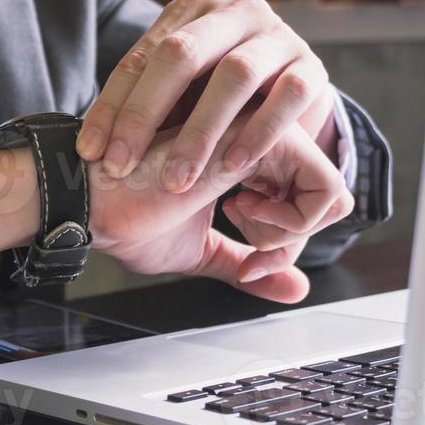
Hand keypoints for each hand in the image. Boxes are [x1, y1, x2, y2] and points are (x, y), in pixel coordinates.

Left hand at [78, 0, 334, 194]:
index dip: (112, 107)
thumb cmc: (216, 99)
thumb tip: (85, 149)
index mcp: (192, 10)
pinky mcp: (311, 68)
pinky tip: (233, 167)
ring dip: (200, 132)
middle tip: (122, 166)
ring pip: (235, 75)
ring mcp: (278, 37)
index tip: (91, 153)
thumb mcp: (175, 98)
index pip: (142, 56)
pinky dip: (258, 132)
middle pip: (181, 56)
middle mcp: (235, 13)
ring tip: (175, 181)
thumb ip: (138, 108)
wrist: (286, 97)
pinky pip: (287, 96)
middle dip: (145, 115)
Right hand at [90, 117, 351, 300]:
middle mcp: (261, 140)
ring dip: (287, 235)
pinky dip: (293, 226)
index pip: (305, 203)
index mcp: (248, 158)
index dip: (283, 247)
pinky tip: (240, 219)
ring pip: (330, 194)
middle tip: (246, 254)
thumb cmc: (128, 218)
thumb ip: (249, 263)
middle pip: (324, 200)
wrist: (93, 202)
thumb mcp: (203, 251)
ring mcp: (266, 135)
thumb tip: (295, 289)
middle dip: (287, 244)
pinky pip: (326, 189)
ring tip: (237, 228)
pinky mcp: (266, 140)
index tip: (244, 260)